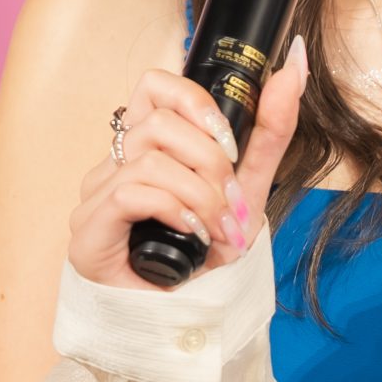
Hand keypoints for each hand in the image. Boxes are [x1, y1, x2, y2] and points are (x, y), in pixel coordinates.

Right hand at [66, 36, 308, 288]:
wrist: (185, 317)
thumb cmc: (204, 252)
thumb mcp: (247, 187)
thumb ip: (269, 130)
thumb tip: (294, 65)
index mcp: (146, 146)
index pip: (154, 85)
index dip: (195, 101)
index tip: (231, 143)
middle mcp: (113, 163)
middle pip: (157, 121)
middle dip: (210, 160)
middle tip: (232, 201)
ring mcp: (94, 196)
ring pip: (149, 159)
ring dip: (200, 194)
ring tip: (219, 230)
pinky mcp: (87, 231)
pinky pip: (129, 193)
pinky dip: (173, 209)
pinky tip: (192, 234)